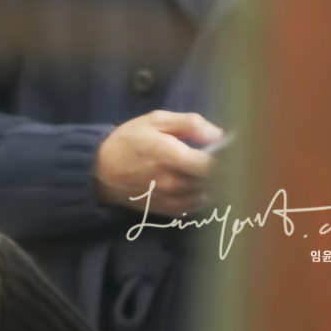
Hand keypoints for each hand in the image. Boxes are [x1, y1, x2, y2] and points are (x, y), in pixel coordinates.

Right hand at [94, 110, 222, 216]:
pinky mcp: (164, 210)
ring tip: (214, 171)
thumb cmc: (128, 141)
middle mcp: (169, 182)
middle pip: (212, 182)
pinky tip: (200, 184)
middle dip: (224, 170)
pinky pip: (194, 206)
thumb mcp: (155, 120)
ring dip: (214, 185)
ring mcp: (167, 199)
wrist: (98, 171)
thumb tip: (219, 135)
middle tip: (229, 159)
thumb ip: (189, 124)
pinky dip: (202, 196)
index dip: (228, 158)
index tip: (232, 149)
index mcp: (168, 156)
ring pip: (205, 196)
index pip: (211, 165)